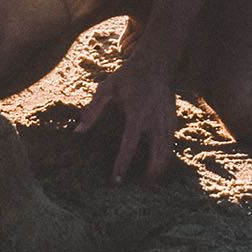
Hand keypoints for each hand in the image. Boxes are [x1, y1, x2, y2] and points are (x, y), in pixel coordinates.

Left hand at [76, 54, 177, 184]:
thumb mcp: (106, 88)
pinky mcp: (173, 119)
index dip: (122, 165)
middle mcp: (155, 120)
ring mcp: (167, 120)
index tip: (116, 182)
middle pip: (158, 154)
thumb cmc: (128, 76)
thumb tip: (78, 132)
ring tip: (149, 181)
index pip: (129, 145)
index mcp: (137, 114)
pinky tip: (157, 163)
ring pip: (168, 151)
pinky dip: (165, 155)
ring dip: (159, 168)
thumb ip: (93, 110)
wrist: (157, 62)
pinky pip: (171, 142)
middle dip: (151, 174)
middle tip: (140, 188)